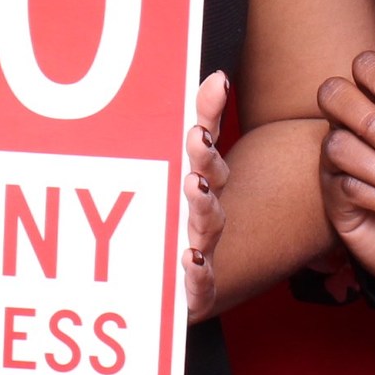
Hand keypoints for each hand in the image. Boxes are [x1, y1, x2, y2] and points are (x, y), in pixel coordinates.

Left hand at [181, 72, 232, 320]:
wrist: (172, 297)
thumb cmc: (168, 230)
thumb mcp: (163, 178)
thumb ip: (183, 132)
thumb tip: (211, 77)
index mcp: (201, 184)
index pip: (206, 145)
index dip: (208, 117)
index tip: (211, 87)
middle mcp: (205, 215)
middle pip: (211, 181)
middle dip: (205, 158)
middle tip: (197, 137)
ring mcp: (202, 251)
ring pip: (208, 227)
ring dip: (204, 207)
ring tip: (195, 188)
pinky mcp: (194, 292)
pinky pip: (199, 284)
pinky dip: (198, 272)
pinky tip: (190, 259)